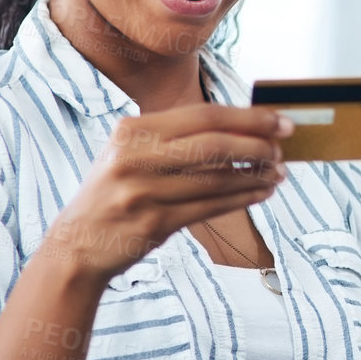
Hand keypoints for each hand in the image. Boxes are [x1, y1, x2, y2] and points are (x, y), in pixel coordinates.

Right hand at [40, 104, 292, 282]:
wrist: (77, 243)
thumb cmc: (115, 192)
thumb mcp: (132, 152)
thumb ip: (176, 138)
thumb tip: (243, 128)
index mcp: (133, 130)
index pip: (203, 116)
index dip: (248, 118)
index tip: (280, 122)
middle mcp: (135, 157)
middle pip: (213, 145)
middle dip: (257, 145)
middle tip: (283, 149)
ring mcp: (143, 192)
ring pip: (217, 180)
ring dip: (255, 176)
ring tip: (278, 173)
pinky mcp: (154, 223)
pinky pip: (210, 207)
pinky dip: (242, 199)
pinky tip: (260, 192)